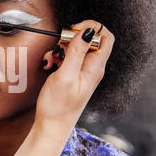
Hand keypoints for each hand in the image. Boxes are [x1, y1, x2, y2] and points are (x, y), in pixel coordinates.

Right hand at [37, 20, 114, 134]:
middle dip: (70, 38)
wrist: (51, 126)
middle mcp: (92, 68)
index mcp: (95, 68)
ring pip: (75, 48)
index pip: (105, 37)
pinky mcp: (72, 75)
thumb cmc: (58, 106)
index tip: (73, 30)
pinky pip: (67, 58)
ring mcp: (82, 71)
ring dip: (61, 48)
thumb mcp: (66, 76)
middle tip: (59, 48)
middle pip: (89, 40)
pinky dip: (57, 57)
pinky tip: (50, 65)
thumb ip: (76, 52)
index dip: (92, 28)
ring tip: (52, 60)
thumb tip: (88, 32)